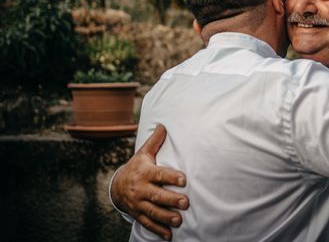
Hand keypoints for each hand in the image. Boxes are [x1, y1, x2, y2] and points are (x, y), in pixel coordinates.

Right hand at [111, 124, 188, 240]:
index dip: (171, 176)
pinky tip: (169, 235)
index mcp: (145, 173)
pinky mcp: (137, 214)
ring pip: (153, 211)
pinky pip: (147, 223)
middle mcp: (141, 189)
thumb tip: (164, 125)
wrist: (116, 186)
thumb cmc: (137, 167)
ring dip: (166, 217)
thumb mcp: (143, 154)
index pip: (159, 174)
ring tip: (179, 220)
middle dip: (171, 199)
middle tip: (185, 203)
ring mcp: (138, 203)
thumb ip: (155, 141)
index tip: (184, 179)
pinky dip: (158, 230)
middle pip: (157, 195)